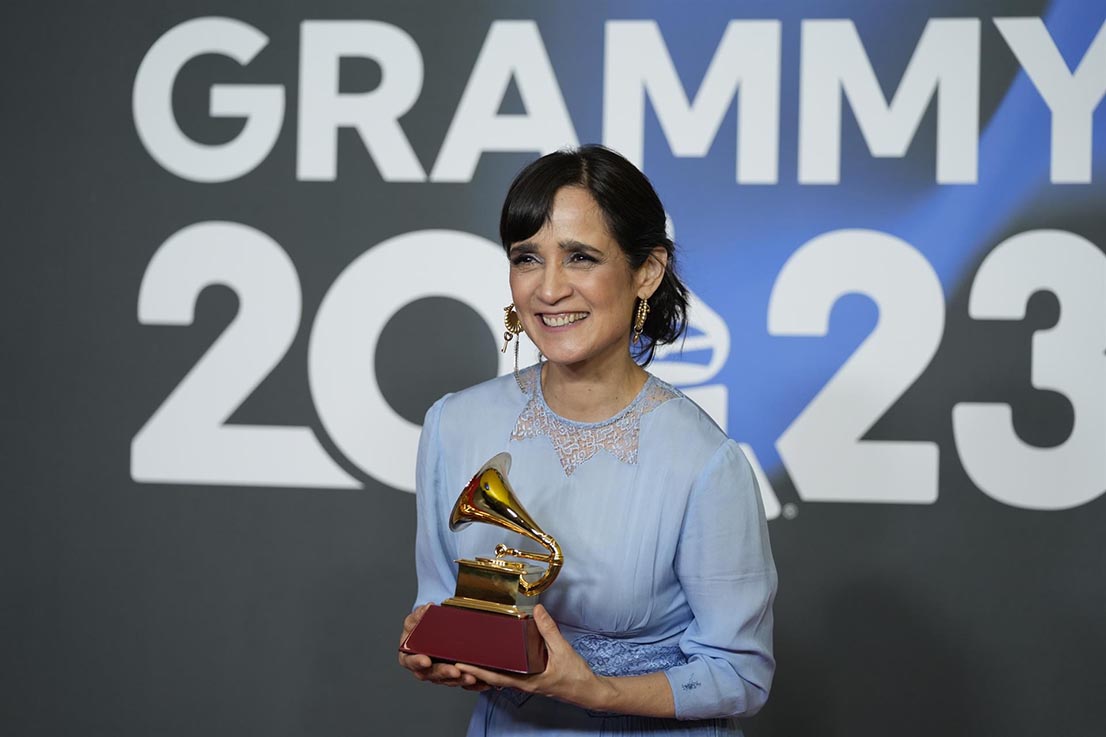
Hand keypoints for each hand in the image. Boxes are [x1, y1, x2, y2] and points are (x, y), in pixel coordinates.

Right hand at [397, 604, 489, 690]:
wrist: (433, 631)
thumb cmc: (422, 626)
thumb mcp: (418, 618)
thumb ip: (419, 615)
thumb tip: (427, 608)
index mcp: (410, 656)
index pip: (411, 661)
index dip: (417, 662)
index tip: (426, 660)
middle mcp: (423, 669)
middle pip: (432, 674)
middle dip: (444, 673)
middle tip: (455, 671)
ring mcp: (437, 674)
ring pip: (448, 680)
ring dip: (459, 680)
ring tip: (472, 677)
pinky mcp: (452, 677)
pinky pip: (461, 682)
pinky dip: (471, 683)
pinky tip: (482, 682)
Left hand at [454, 605, 612, 709]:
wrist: (588, 691)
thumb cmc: (576, 676)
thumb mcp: (562, 650)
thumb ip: (549, 630)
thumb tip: (537, 610)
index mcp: (527, 681)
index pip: (495, 677)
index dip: (477, 671)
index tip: (460, 664)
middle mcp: (522, 683)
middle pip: (492, 677)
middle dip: (474, 669)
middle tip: (456, 657)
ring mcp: (525, 682)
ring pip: (499, 676)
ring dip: (484, 668)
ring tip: (469, 657)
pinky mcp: (530, 678)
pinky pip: (509, 673)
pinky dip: (498, 666)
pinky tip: (494, 657)